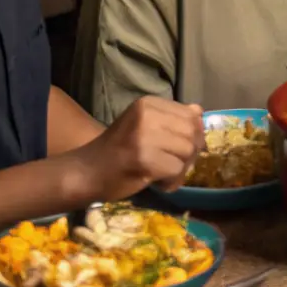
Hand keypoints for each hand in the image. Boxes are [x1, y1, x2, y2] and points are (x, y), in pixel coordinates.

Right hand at [67, 97, 204, 203]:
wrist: (86, 172)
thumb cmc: (118, 149)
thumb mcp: (144, 125)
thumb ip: (171, 118)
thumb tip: (200, 111)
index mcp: (148, 103)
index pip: (191, 114)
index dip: (193, 135)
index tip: (178, 148)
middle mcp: (147, 115)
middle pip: (192, 133)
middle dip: (190, 154)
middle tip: (174, 165)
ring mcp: (144, 136)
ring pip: (187, 152)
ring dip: (181, 169)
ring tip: (163, 174)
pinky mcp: (144, 159)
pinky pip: (176, 170)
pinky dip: (172, 181)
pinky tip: (158, 183)